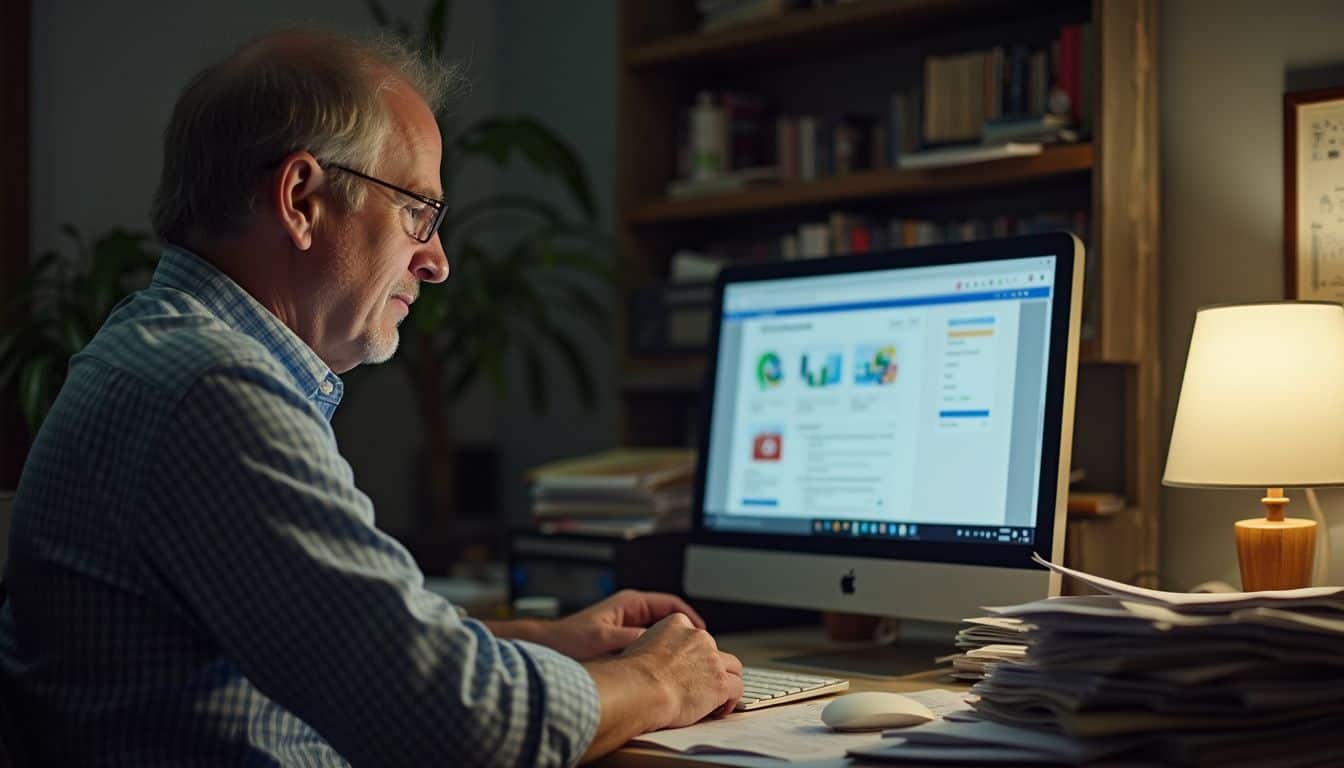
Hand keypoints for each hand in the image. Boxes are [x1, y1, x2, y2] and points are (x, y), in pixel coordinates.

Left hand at [540, 589, 705, 660]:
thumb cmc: (568, 640)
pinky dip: (659, 658)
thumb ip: (632, 638)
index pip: (672, 605)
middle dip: (685, 636)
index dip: (691, 619)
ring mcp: (626, 628)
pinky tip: (663, 673)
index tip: (703, 635)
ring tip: (687, 665)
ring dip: (673, 649)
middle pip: (670, 621)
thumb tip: (661, 644)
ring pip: (660, 637)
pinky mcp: (621, 644)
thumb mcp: (604, 639)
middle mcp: (630, 613)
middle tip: (699, 653)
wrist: (545, 649)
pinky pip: (648, 649)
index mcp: (630, 603)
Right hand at [622, 613, 742, 727]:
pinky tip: (717, 710)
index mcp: (677, 624)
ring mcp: (713, 659)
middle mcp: (699, 637)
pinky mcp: (721, 682)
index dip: (693, 654)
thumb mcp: (639, 646)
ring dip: (726, 681)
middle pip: (715, 651)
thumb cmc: (632, 674)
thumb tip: (654, 662)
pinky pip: (737, 688)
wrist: (641, 688)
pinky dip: (730, 700)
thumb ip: (655, 648)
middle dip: (710, 669)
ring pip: (733, 667)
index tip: (688, 669)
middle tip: (699, 686)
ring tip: (714, 698)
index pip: (695, 636)